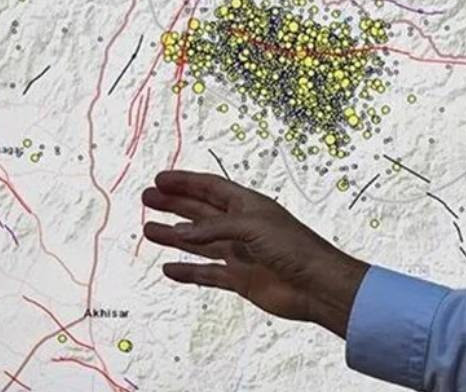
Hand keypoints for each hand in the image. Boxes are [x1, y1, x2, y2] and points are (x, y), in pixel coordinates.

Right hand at [141, 170, 370, 337]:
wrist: (317, 286)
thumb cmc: (294, 248)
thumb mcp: (252, 227)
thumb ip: (214, 229)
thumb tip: (181, 233)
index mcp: (249, 206)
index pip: (211, 188)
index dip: (186, 183)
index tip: (160, 179)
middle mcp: (242, 227)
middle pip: (201, 212)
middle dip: (175, 204)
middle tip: (148, 198)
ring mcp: (240, 253)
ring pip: (200, 243)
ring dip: (175, 236)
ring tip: (149, 230)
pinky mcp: (240, 279)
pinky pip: (208, 274)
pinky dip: (188, 272)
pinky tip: (169, 269)